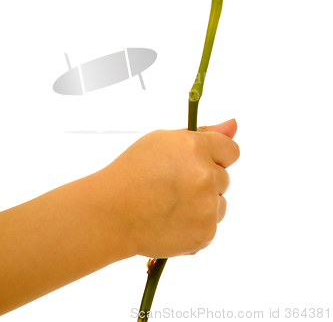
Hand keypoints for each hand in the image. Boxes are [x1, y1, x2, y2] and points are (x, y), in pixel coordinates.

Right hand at [101, 118, 239, 257]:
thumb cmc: (132, 172)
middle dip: (205, 180)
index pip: (230, 150)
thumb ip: (204, 133)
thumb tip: (234, 124)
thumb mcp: (162, 140)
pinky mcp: (205, 234)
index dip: (215, 156)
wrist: (110, 213)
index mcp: (196, 148)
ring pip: (220, 203)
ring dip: (203, 204)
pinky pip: (211, 226)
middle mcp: (206, 176)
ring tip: (170, 205)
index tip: (200, 162)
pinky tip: (172, 221)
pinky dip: (196, 226)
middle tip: (174, 186)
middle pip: (224, 178)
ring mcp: (207, 207)